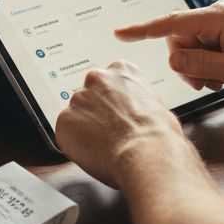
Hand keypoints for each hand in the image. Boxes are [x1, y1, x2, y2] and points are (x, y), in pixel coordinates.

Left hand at [55, 61, 196, 188]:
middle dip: (96, 113)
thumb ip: (137, 100)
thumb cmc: (159, 135)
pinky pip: (65, 133)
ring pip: (76, 115)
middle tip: (109, 132)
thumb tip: (135, 113)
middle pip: (89, 96)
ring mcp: (79, 98)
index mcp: (122, 69)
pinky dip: (74, 144)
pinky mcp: (64, 120)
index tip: (117, 114)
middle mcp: (97, 78)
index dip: (113, 101)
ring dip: (85, 128)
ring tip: (104, 146)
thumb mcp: (157, 104)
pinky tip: (93, 152)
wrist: (147, 154)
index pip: (109, 81)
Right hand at [114, 0, 223, 94]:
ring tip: (222, 80)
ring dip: (199, 67)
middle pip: (180, 39)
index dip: (143, 30)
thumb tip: (172, 58)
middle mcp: (217, 13)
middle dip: (186, 63)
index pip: (171, 23)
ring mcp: (223, 21)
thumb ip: (201, 64)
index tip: (121, 33)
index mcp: (217, 18)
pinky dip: (209, 64)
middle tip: (207, 83)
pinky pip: (205, 47)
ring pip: (191, 46)